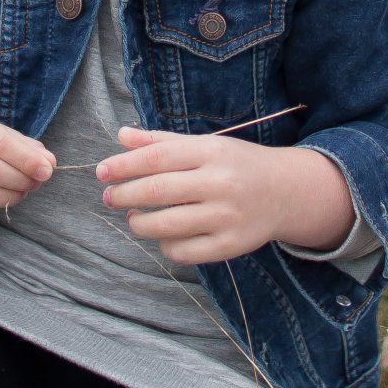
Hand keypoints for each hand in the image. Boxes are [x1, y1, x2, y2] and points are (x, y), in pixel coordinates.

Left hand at [95, 127, 354, 265]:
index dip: (125, 165)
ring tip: (133, 218)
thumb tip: (121, 136)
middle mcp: (220, 183)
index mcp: (212, 152)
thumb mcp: (204, 145)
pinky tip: (163, 236)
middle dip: (125, 194)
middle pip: (158, 191)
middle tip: (109, 197)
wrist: (286, 192)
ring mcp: (226, 217)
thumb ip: (161, 141)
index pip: (158, 157)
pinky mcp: (230, 246)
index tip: (102, 172)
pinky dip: (165, 245)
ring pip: (167, 225)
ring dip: (140, 223)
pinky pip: (184, 251)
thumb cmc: (236, 164)